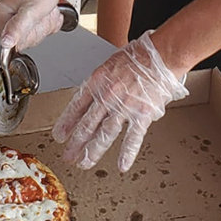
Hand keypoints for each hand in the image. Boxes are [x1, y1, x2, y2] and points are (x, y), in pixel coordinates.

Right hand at [0, 0, 70, 51]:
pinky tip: (47, 12)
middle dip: (39, 28)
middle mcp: (6, 17)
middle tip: (41, 13)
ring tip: (45, 10)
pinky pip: (40, 30)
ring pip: (34, 36)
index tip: (34, 22)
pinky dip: (48, 22)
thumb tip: (5, 43)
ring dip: (46, 24)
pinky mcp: (27, 17)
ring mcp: (17, 17)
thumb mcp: (31, 9)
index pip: (12, 43)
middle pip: (24, 40)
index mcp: (0, 15)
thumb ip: (18, 27)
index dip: (28, 35)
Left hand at [52, 31, 187, 171]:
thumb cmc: (139, 55)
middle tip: (68, 155)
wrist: (160, 55)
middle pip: (87, 124)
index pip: (77, 106)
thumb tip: (93, 98)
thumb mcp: (111, 64)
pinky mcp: (142, 115)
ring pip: (104, 135)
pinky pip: (132, 138)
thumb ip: (101, 83)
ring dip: (93, 152)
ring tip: (85, 163)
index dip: (66, 122)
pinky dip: (126, 153)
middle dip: (75, 143)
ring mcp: (124, 107)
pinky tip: (121, 165)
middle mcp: (107, 96)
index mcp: (98, 81)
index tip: (60, 135)